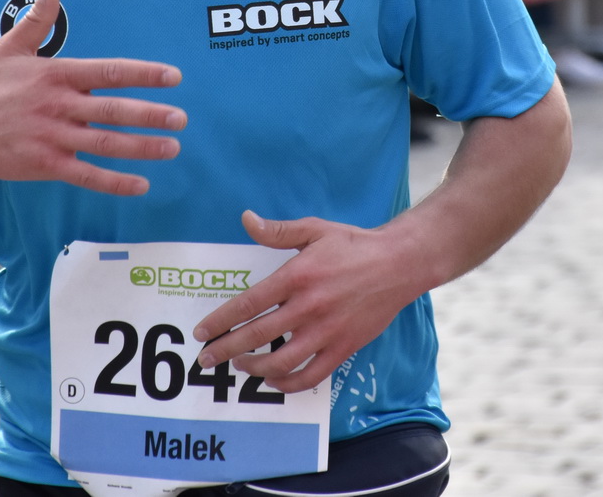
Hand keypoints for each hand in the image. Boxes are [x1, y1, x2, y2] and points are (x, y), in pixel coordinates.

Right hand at [0, 0, 185, 194]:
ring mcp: (51, 137)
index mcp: (55, 75)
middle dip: (150, 115)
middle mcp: (57, 106)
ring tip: (174, 148)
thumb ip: (37, 19)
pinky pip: (86, 175)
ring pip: (104, 143)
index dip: (143, 74)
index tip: (174, 77)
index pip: (108, 71)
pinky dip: (114, 181)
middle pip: (112, 110)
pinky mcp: (44, 165)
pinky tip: (142, 184)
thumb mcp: (10, 49)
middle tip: (182, 118)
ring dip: (142, 147)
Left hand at [191, 210, 429, 393]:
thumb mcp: (315, 229)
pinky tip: (274, 379)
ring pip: (281, 362)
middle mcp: (309, 307)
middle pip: (257, 336)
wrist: (400, 264)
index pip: (248, 304)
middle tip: (206, 359)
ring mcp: (327, 331)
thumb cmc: (354, 245)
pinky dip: (288, 383)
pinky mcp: (343, 347)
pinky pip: (310, 375)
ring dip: (254, 369)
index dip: (221, 321)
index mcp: (297, 276)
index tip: (202, 332)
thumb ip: (278, 231)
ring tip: (241, 366)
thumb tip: (246, 219)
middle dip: (226, 350)